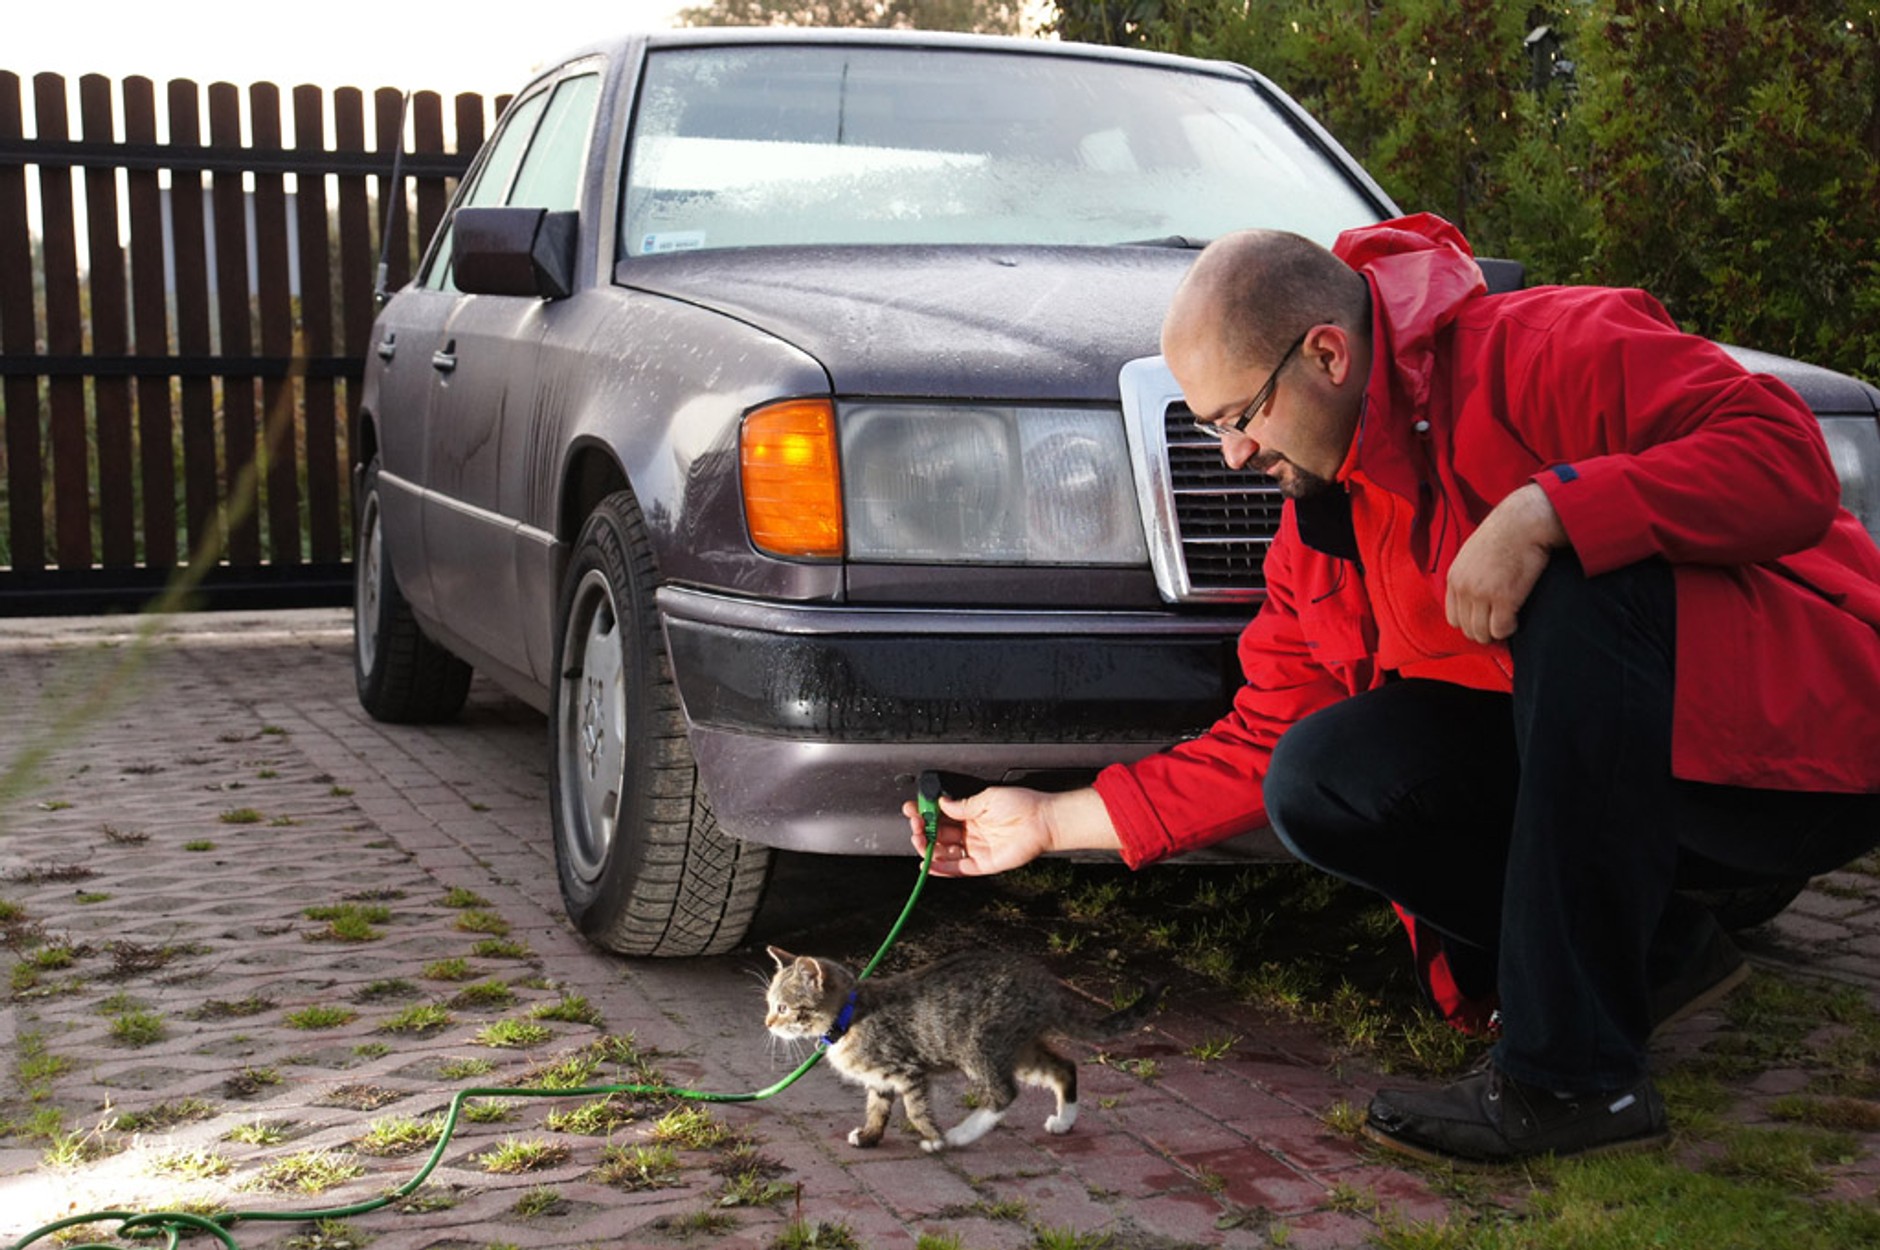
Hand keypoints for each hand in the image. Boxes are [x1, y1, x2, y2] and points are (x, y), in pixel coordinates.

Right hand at [903, 785, 1118, 876]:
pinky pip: (959, 869)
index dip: (925, 814)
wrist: (1043, 820)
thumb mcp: (987, 798)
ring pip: (945, 853)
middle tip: (916, 825)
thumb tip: (941, 803)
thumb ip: (962, 805)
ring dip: (929, 849)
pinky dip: (942, 869)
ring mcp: (976, 849)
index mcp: (971, 815)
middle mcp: (971, 833)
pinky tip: (928, 865)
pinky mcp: (983, 864)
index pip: (941, 816)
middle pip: (939, 835)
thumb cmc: (1022, 805)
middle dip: (924, 830)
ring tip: (919, 840)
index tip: (912, 809)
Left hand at [1444, 483, 1568, 642]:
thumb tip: (1471, 594)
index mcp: (1454, 577)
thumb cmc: (1504, 535)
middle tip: (1500, 625)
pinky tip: (1517, 619)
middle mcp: (1464, 588)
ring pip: (1483, 633)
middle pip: (1468, 629)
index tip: (1485, 621)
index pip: (1453, 618)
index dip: (1470, 623)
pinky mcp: (1504, 598)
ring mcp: (1482, 594)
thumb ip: (1467, 574)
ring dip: (1496, 633)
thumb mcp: (1472, 552)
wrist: (1524, 522)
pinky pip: (1502, 629)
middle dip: (1484, 631)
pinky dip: (1509, 629)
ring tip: (1508, 622)